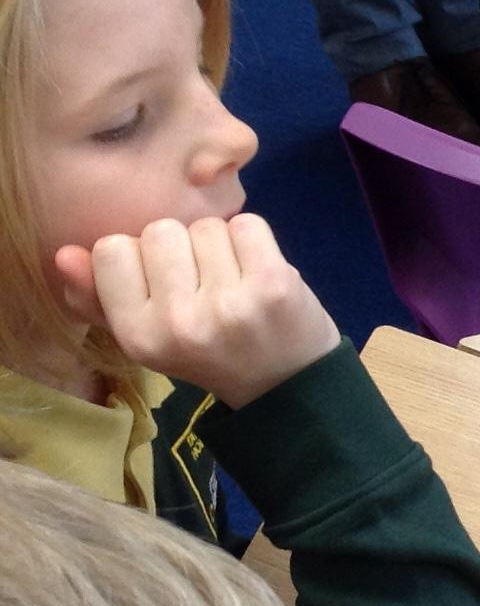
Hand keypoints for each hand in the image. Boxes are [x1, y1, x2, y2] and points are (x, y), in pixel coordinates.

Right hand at [55, 216, 341, 409]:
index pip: (112, 249)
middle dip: (180, 247)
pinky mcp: (273, 283)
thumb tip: (64, 254)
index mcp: (139, 336)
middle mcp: (179, 322)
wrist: (288, 381)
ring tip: (232, 280)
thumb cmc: (210, 351)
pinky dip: (252, 239)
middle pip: (159, 230)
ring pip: (204, 225)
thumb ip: (97, 298)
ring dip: (218, 244)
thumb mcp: (147, 336)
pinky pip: (246, 224)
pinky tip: (257, 271)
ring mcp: (229, 302)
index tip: (163, 283)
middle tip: (203, 284)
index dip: (139, 256)